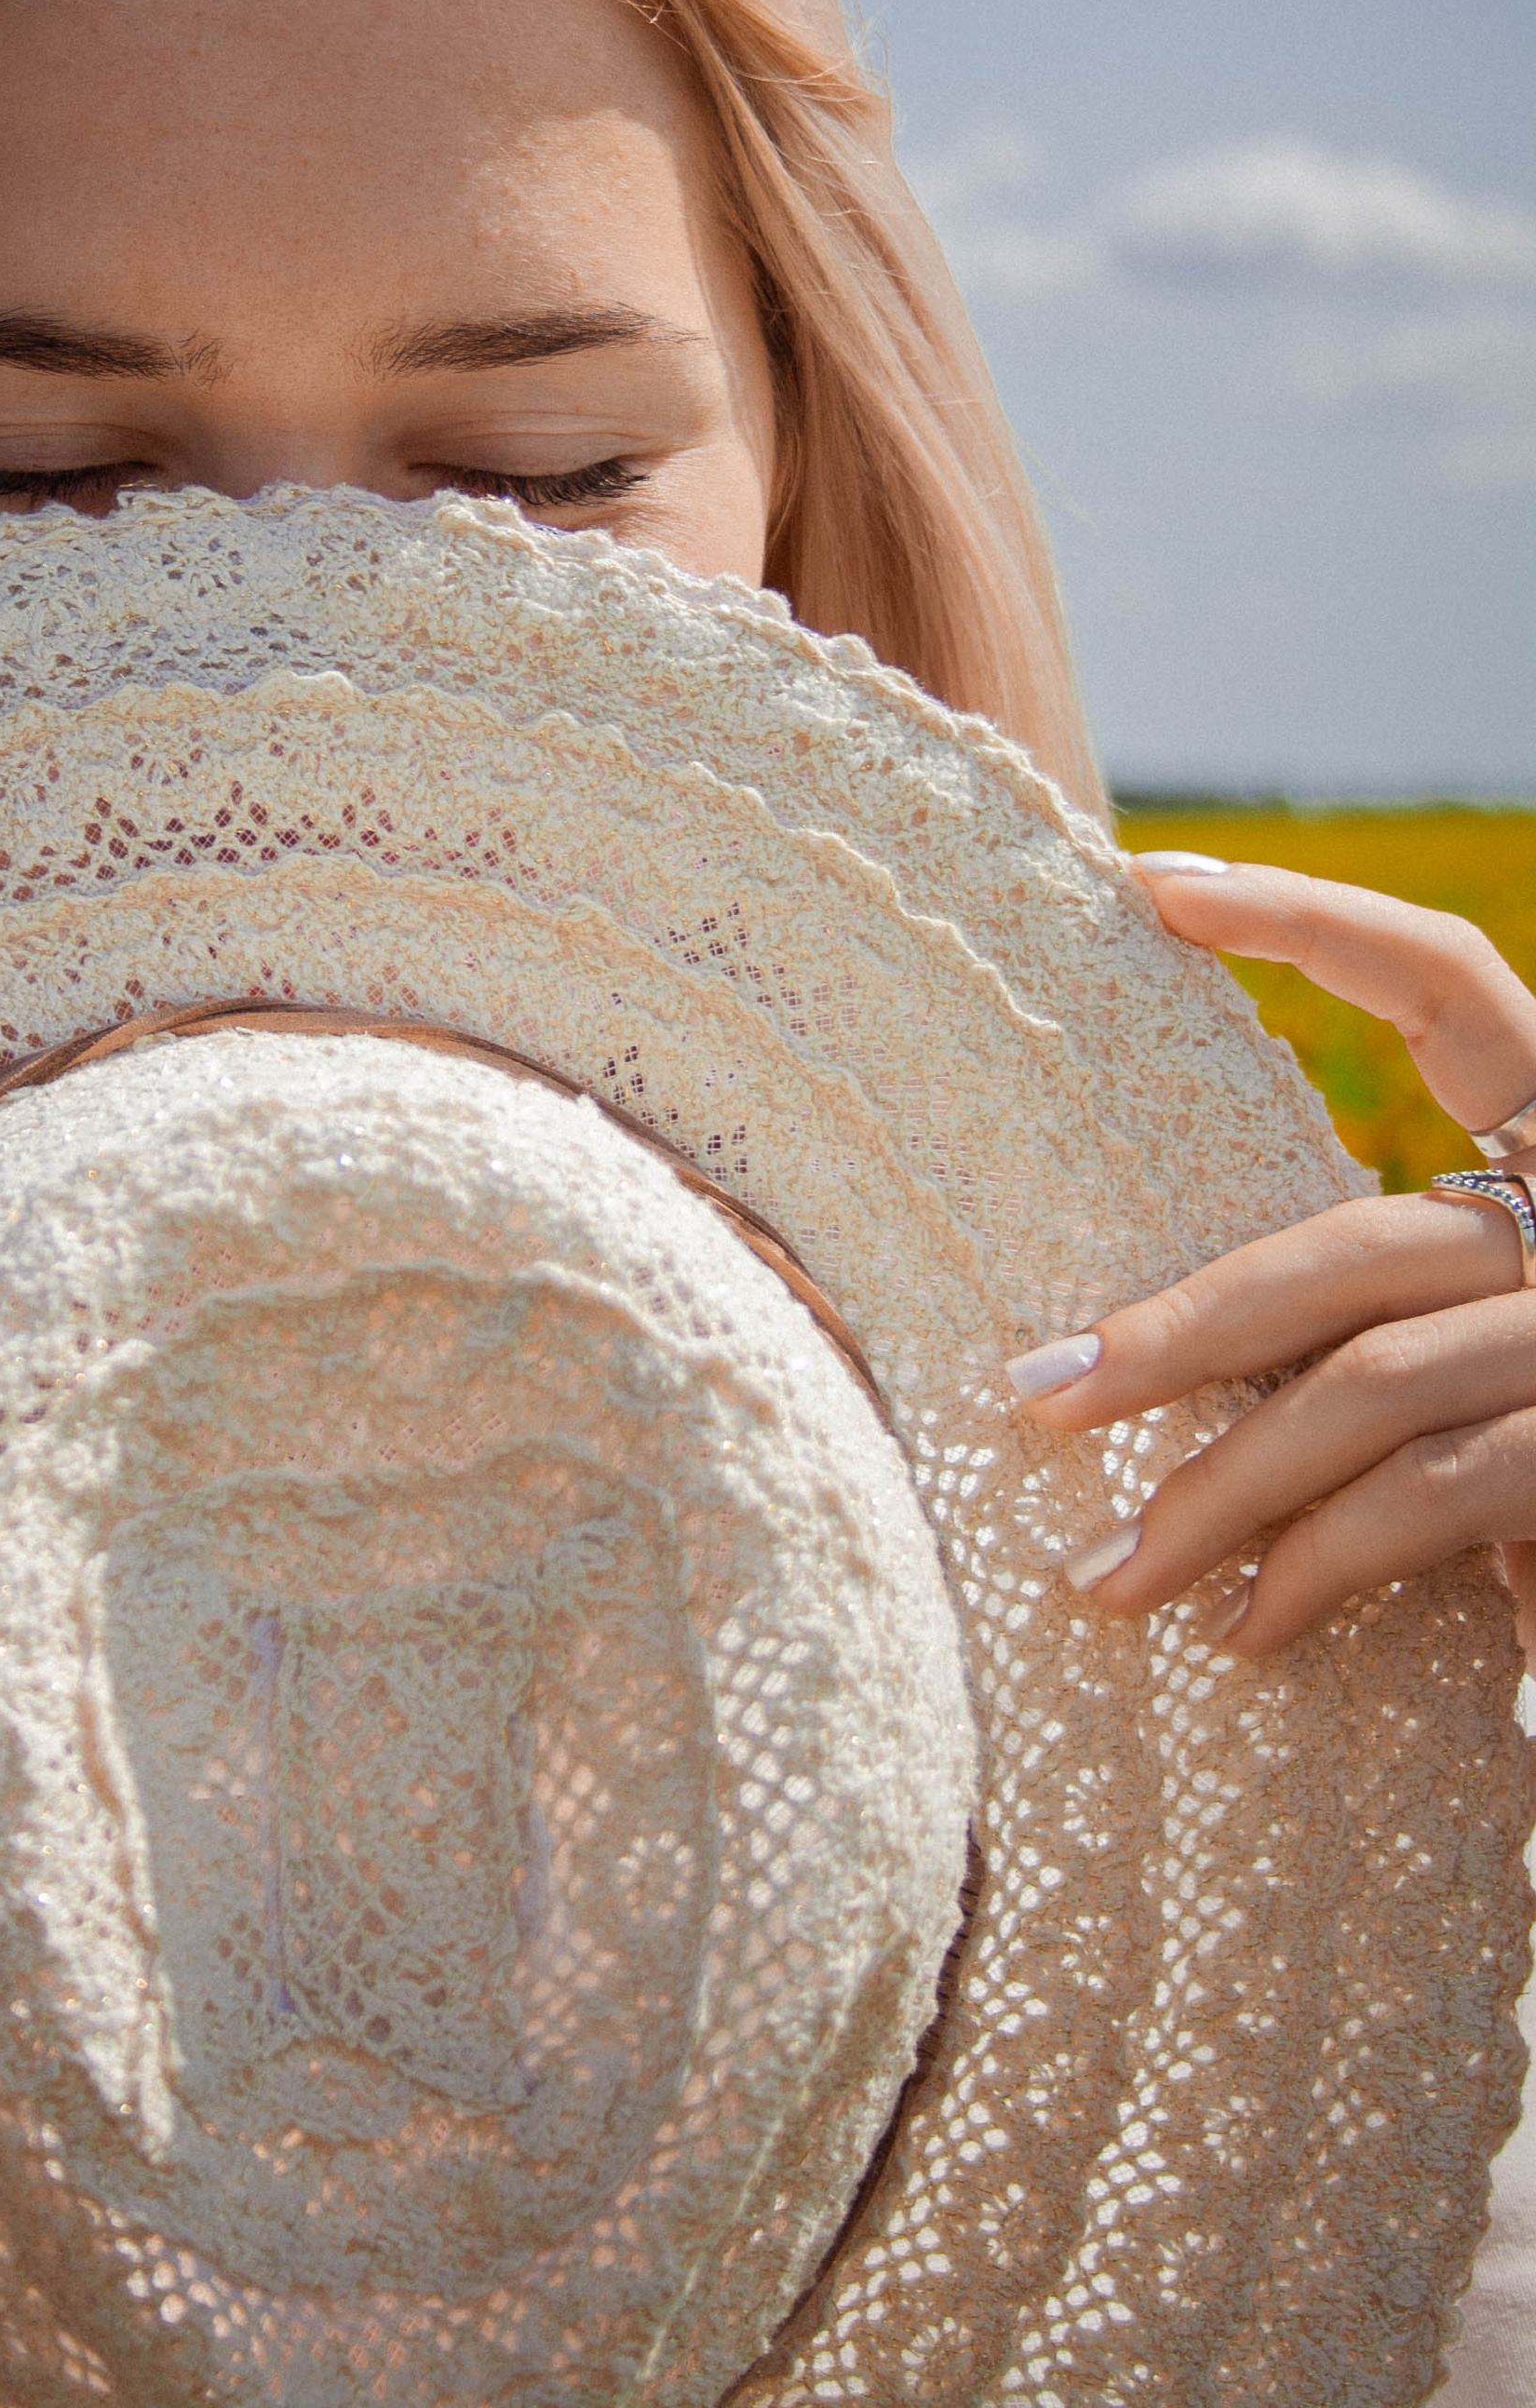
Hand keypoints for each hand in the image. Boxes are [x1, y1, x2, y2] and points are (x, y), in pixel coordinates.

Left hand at [1007, 854, 1535, 1660]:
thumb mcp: (1488, 1331)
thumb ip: (1387, 1303)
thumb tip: (1144, 1338)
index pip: (1453, 984)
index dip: (1312, 922)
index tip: (1153, 886)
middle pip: (1350, 1247)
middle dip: (1178, 1332)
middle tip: (1031, 1394)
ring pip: (1368, 1387)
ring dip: (1218, 1493)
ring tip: (1108, 1578)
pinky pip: (1432, 1498)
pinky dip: (1320, 1568)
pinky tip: (1243, 1633)